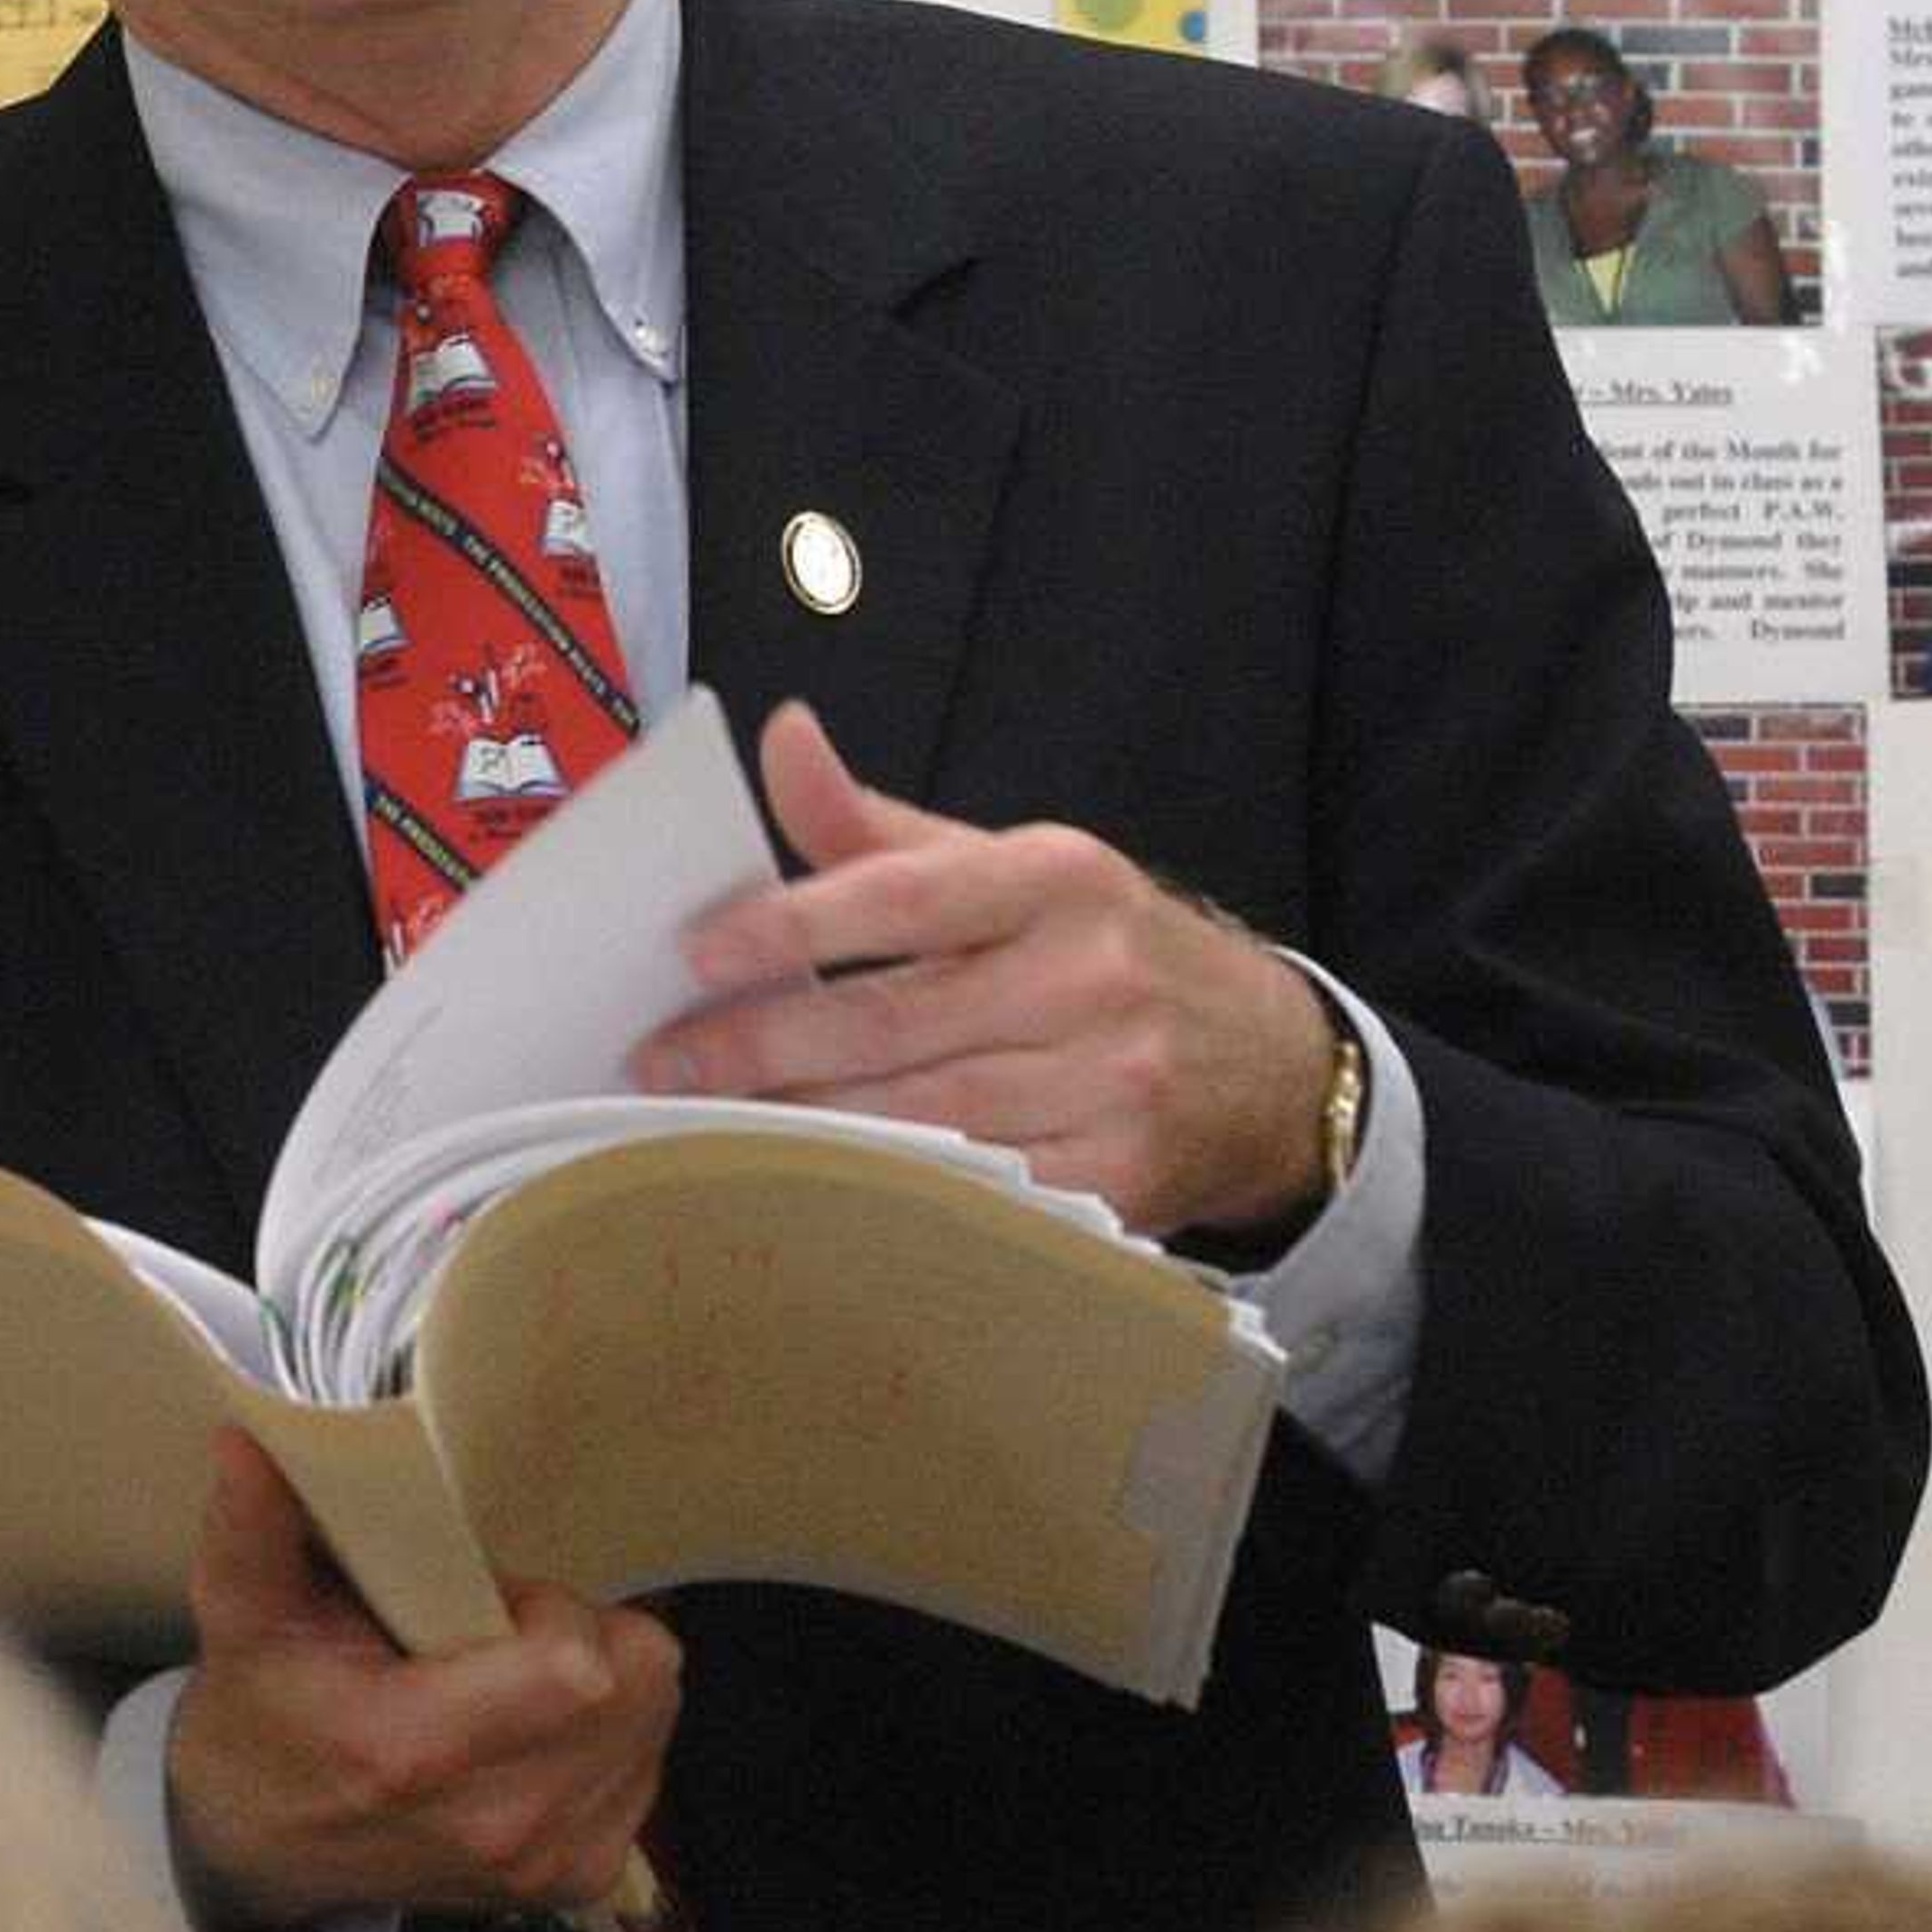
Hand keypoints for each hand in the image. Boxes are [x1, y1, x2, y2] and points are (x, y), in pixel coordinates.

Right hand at [166, 1429, 678, 1925]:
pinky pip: (648, 1766)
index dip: (551, 1610)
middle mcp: (499, 1823)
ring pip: (655, 1719)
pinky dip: (610, 1735)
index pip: (579, 1669)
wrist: (263, 1847)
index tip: (488, 1600)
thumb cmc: (264, 1719)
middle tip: (505, 1632)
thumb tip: (247, 1441)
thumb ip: (253, 1527)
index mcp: (418, 1752)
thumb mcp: (243, 1617)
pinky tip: (534, 1729)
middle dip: (587, 1632)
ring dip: (604, 1683)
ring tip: (514, 1680)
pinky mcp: (576, 1879)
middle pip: (639, 1685)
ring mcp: (545, 1863)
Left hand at [633, 699, 1338, 1238]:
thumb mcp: (1010, 868)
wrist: (1268, 1066)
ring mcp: (1112, 1086)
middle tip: (663, 1061)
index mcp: (1059, 880)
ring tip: (703, 1125)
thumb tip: (781, 738)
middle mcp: (1092, 978)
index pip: (905, 899)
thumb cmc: (1101, 954)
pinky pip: (975, 1193)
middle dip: (763, 1047)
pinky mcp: (1121, 1179)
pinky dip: (884, 1194)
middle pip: (895, 1022)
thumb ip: (879, 830)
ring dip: (801, 1128)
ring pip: (922, 1118)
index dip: (793, 926)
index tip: (696, 952)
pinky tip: (806, 1190)